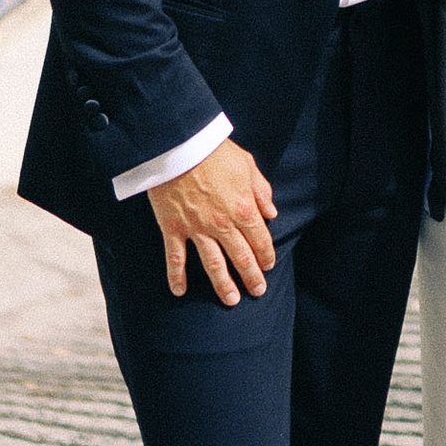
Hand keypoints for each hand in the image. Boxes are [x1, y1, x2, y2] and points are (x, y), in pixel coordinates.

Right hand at [152, 136, 276, 303]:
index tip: (268, 267)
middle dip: (251, 277)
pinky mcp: (173, 228)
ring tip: (230, 300)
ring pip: (213, 264)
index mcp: (244, 209)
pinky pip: (175, 258)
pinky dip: (176, 277)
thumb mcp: (247, 165)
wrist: (178, 144)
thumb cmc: (214, 151)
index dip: (266, 256)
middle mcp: (222, 224)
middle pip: (241, 258)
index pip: (260, 241)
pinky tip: (179, 292)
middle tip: (257, 292)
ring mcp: (196, 229)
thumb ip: (262, 191)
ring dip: (223, 285)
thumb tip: (272, 213)